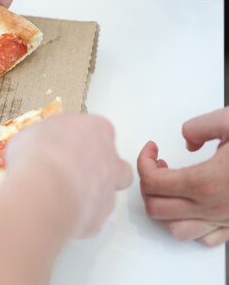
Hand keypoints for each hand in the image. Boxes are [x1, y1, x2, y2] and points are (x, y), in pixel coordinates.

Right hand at [8, 114, 132, 237]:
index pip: (97, 131)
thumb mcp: (29, 134)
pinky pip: (89, 218)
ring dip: (85, 196)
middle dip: (99, 172)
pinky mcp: (98, 219)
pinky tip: (54, 213)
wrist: (43, 189)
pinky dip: (75, 217)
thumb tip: (34, 149)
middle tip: (71, 174)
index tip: (61, 147)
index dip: (79, 141)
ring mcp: (107, 191)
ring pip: (105, 195)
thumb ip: (42, 141)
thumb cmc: (38, 153)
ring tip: (56, 197)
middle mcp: (110, 160)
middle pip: (116, 166)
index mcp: (96, 130)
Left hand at [138, 107, 228, 246]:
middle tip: (158, 165)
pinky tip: (194, 203)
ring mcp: (225, 220)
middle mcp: (213, 207)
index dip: (143, 162)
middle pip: (156, 208)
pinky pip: (205, 237)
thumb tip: (188, 138)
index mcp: (206, 182)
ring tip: (172, 185)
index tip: (152, 149)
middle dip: (149, 185)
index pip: (152, 183)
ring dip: (165, 208)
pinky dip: (190, 224)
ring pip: (176, 229)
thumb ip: (199, 127)